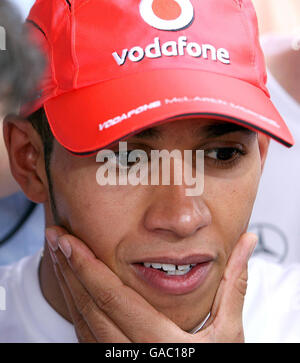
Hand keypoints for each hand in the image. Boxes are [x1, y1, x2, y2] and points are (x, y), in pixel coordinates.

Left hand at [45, 227, 256, 342]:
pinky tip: (72, 284)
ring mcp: (117, 361)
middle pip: (88, 306)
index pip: (112, 299)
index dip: (87, 268)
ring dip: (67, 284)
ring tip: (57, 253)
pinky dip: (74, 304)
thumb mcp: (230, 332)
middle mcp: (130, 354)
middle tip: (55, 236)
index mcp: (158, 343)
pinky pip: (84, 333)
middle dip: (68, 268)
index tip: (69, 241)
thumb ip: (235, 285)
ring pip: (81, 320)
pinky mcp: (112, 361)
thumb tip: (248, 243)